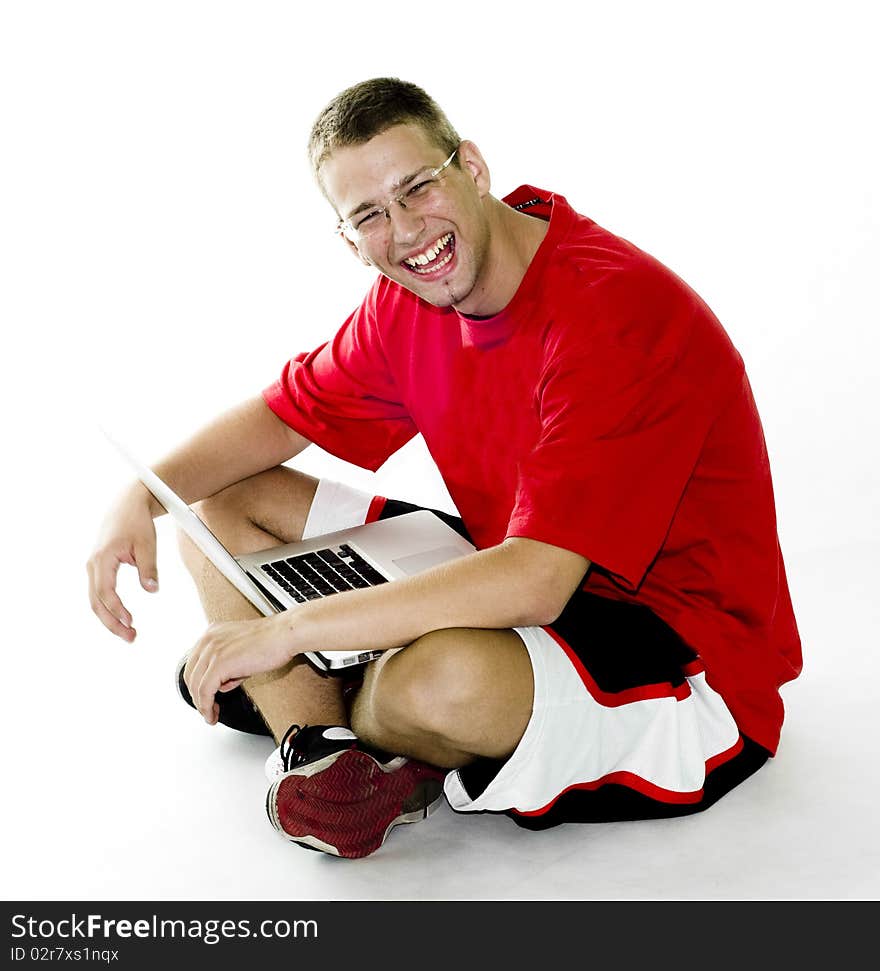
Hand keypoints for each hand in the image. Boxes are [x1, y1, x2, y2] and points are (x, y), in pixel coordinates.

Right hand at [86, 483, 159, 640]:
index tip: (130, 622)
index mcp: (102, 558)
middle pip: (96, 602)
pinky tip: (121, 619)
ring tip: (129, 632)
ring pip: (95, 600)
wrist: (127, 505)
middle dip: (111, 623)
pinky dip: (108, 608)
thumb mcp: (147, 543)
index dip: (117, 610)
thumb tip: (152, 589)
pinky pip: (99, 593)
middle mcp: (92, 564)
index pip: (105, 592)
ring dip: (109, 618)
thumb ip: (149, 567)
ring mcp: (93, 567)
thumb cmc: (136, 522)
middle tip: (131, 637)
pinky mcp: (98, 569)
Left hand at [183, 614, 295, 724]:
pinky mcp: (219, 664)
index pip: (195, 662)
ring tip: (210, 715)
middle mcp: (209, 640)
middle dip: (197, 696)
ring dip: (202, 705)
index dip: (197, 683)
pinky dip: (206, 706)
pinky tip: (212, 714)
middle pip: (190, 675)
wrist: (284, 635)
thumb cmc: (272, 640)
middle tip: (206, 709)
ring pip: (196, 685)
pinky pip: (205, 691)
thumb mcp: (241, 649)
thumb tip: (224, 683)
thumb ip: (228, 664)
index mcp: (212, 633)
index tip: (204, 696)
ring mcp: (212, 651)